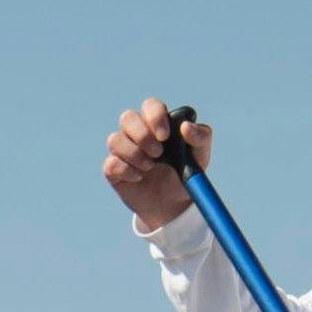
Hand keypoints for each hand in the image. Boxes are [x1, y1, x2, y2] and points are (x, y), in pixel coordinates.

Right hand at [101, 99, 199, 231]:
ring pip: (115, 140)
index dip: (154, 117)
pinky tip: (139, 178)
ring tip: (150, 167)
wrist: (173, 205)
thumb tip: (186, 127)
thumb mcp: (200, 156)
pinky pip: (111, 164)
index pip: (150, 106)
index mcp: (157, 123)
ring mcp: (123, 150)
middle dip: (142, 135)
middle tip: (158, 154)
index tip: (165, 136)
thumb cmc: (185, 174)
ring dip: (134, 154)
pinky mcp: (113, 170)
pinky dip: (126, 171)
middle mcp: (136, 132)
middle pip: (127, 117)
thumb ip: (201, 137)